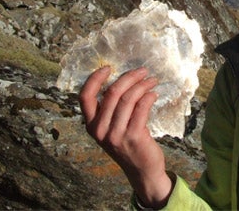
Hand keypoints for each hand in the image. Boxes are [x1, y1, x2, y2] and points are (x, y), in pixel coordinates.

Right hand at [79, 66, 173, 207]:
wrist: (142, 170)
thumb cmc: (128, 144)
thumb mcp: (111, 128)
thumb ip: (110, 109)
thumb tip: (122, 79)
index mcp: (91, 125)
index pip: (84, 97)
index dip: (94, 79)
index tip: (108, 67)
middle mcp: (100, 130)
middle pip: (112, 93)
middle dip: (129, 77)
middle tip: (142, 71)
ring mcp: (116, 135)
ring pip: (128, 98)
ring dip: (142, 85)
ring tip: (151, 80)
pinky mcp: (134, 137)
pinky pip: (141, 108)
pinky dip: (149, 96)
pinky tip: (154, 94)